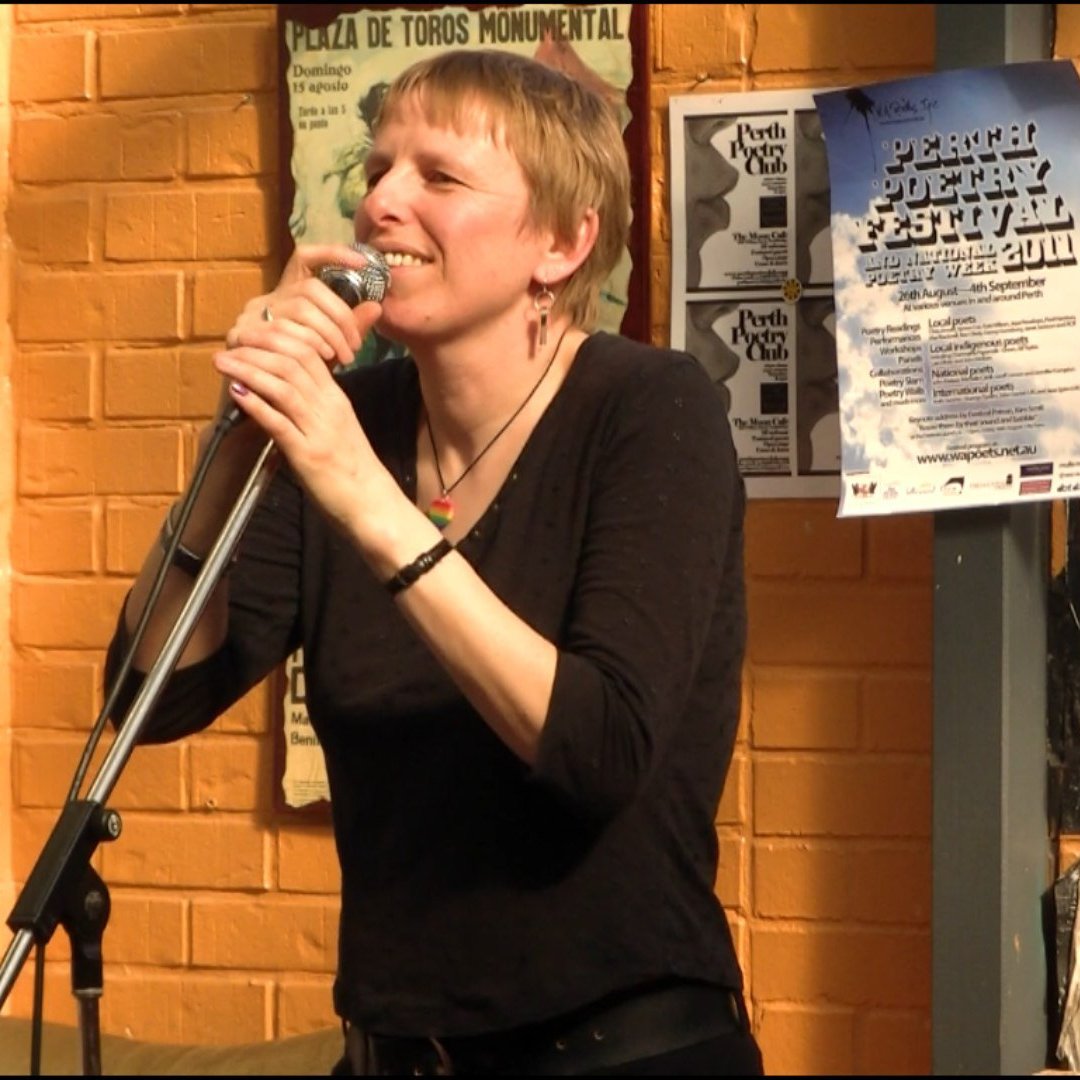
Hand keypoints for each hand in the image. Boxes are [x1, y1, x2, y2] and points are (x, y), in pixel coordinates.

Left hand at [212, 290, 389, 532]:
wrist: (372, 504)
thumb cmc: (352, 469)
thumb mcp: (338, 428)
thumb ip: (315, 406)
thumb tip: (287, 388)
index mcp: (337, 399)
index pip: (309, 351)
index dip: (277, 336)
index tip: (251, 332)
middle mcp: (329, 408)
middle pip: (293, 360)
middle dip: (258, 345)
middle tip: (231, 339)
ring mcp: (319, 431)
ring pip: (283, 386)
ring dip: (249, 369)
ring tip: (223, 361)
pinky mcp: (308, 456)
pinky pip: (279, 422)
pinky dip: (255, 404)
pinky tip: (236, 393)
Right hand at [224, 243, 383, 367]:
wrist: (260, 409)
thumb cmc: (297, 376)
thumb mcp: (329, 349)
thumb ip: (350, 328)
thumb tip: (376, 307)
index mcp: (286, 296)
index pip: (304, 257)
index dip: (331, 253)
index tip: (362, 262)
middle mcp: (265, 300)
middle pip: (309, 289)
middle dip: (340, 317)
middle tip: (355, 346)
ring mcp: (249, 316)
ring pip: (297, 309)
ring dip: (328, 333)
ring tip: (343, 357)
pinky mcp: (238, 335)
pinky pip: (279, 332)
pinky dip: (306, 344)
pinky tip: (322, 358)